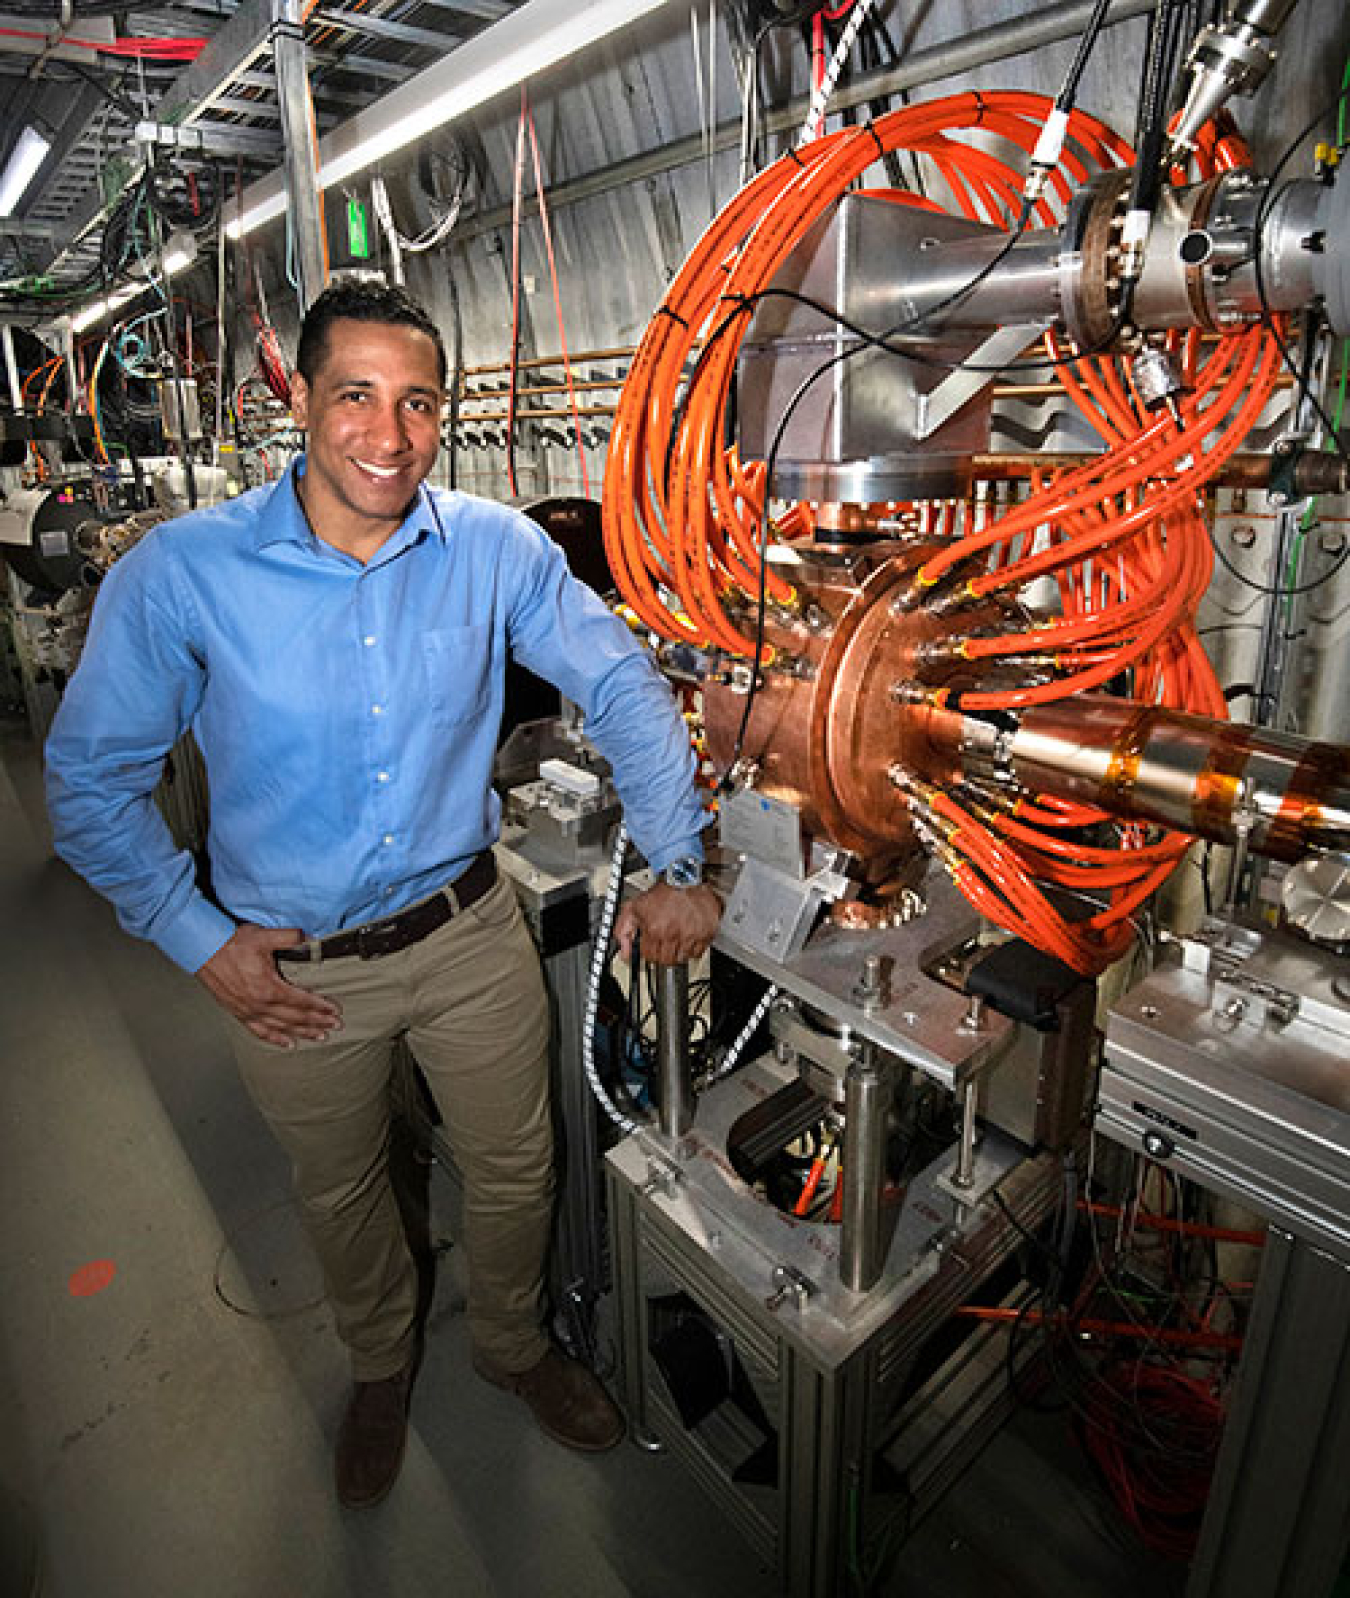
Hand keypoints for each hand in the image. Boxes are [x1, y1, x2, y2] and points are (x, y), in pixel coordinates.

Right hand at [197, 924, 342, 1046]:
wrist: (202, 950)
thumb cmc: (231, 944)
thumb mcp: (263, 936)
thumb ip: (290, 937)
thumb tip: (311, 937)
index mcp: (269, 988)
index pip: (302, 1001)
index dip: (320, 1007)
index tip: (335, 1011)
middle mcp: (260, 1004)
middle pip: (296, 1017)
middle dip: (318, 1022)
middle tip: (336, 1026)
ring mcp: (249, 1011)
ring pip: (281, 1027)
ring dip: (302, 1033)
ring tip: (319, 1037)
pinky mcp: (238, 1013)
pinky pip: (259, 1031)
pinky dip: (275, 1038)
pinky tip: (287, 1043)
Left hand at [614, 882, 721, 965]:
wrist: (685, 879)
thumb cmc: (662, 892)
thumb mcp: (634, 907)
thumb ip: (624, 930)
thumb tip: (624, 952)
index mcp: (654, 929)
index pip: (648, 956)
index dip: (648, 951)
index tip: (651, 946)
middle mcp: (673, 935)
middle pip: (665, 960)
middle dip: (662, 954)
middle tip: (663, 944)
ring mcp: (690, 936)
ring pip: (681, 959)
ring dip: (677, 953)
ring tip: (675, 941)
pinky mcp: (705, 935)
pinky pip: (696, 954)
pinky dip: (691, 950)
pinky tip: (687, 939)